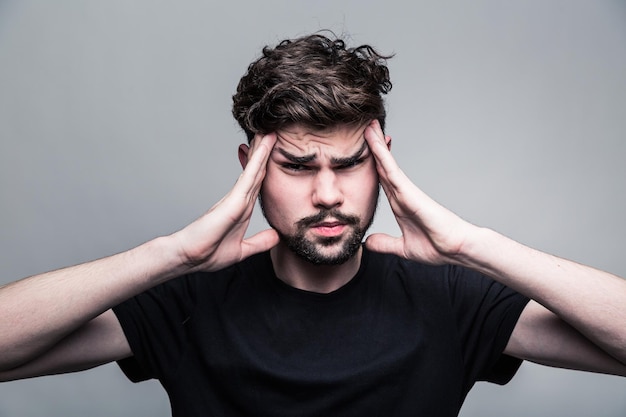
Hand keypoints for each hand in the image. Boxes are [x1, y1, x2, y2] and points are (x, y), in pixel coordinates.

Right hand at [171, 133, 278, 271]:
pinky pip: (249, 176)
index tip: (274, 153)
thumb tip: (276, 236)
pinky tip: (265, 146)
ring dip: (263, 149)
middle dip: (264, 152)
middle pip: (256, 171)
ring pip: (254, 169)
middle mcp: (239, 199)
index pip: (258, 184)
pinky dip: (258, 160)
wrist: (189, 257)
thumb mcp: (242, 249)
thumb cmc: (208, 253)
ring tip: (271, 131)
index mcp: (242, 209)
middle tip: (272, 132)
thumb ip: (260, 242)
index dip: (266, 168)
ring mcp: (236, 198)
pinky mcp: (234, 200)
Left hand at [364, 120, 473, 264]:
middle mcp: (401, 193)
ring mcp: (405, 190)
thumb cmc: (437, 246)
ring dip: (376, 143)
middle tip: (363, 127)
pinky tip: (373, 141)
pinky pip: (391, 169)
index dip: (371, 164)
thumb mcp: (402, 247)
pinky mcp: (409, 192)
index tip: (360, 151)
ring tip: (368, 124)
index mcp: (399, 204)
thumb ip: (385, 243)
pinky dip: (381, 154)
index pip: (381, 179)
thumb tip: (368, 243)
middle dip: (373, 147)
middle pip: (382, 165)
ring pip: (385, 162)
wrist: (455, 249)